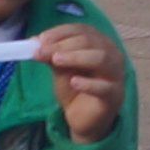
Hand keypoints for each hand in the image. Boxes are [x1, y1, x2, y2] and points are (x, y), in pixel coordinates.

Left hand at [39, 22, 124, 144]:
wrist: (83, 118)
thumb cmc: (75, 89)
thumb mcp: (60, 69)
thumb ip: (52, 55)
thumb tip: (34, 42)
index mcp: (99, 43)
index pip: (82, 30)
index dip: (61, 32)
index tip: (40, 39)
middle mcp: (111, 54)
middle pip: (90, 41)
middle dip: (63, 44)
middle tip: (42, 50)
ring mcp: (116, 75)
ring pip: (101, 58)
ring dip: (76, 57)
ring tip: (56, 60)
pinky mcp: (114, 95)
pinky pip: (105, 87)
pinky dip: (88, 83)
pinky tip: (74, 82)